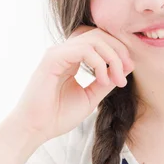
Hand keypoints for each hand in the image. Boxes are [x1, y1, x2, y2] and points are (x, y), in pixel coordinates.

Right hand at [9, 24, 134, 143]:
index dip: (118, 50)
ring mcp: (57, 53)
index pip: (99, 40)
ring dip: (112, 57)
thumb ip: (106, 81)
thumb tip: (125, 68)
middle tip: (127, 70)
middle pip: (99, 34)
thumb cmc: (58, 116)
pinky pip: (83, 50)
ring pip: (94, 39)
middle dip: (119, 50)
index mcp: (72, 59)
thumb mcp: (91, 97)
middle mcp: (64, 52)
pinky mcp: (52, 58)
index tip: (128, 70)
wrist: (35, 129)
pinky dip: (98, 62)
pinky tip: (102, 80)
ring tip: (116, 79)